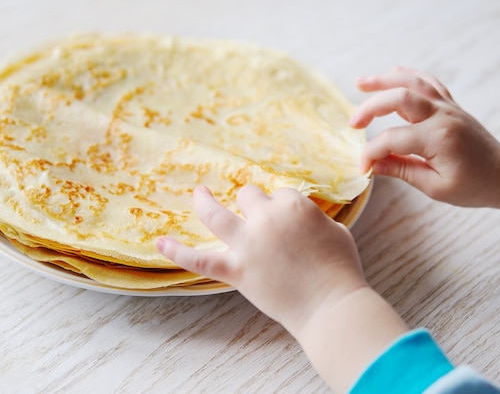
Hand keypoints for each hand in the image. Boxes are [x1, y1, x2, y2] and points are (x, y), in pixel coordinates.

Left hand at [156, 184, 366, 333]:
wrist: (331, 306)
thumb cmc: (340, 270)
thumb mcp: (337, 232)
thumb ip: (315, 219)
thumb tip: (305, 219)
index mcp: (294, 206)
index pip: (279, 194)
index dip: (280, 207)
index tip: (285, 221)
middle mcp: (266, 219)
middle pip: (248, 196)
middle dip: (251, 203)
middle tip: (257, 219)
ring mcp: (248, 244)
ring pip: (216, 214)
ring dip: (203, 201)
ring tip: (199, 193)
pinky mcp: (236, 270)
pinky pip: (200, 258)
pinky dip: (177, 251)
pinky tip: (159, 242)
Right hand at [351, 66, 499, 211]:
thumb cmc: (473, 186)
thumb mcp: (435, 187)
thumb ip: (402, 171)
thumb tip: (373, 165)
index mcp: (439, 139)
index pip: (392, 139)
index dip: (372, 153)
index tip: (363, 167)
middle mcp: (443, 116)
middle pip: (399, 97)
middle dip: (370, 107)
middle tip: (353, 123)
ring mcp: (448, 107)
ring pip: (413, 82)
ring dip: (384, 80)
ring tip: (360, 82)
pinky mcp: (452, 105)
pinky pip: (429, 82)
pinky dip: (410, 74)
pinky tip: (394, 71)